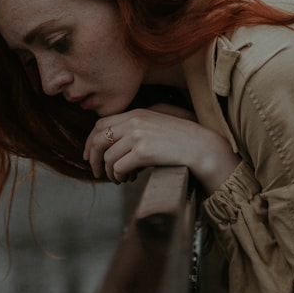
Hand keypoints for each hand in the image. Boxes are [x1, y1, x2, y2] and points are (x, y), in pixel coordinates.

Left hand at [83, 105, 239, 192]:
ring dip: (110, 172)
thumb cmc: (184, 140)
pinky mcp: (144, 151)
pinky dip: (120, 176)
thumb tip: (114, 146)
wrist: (204, 148)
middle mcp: (135, 121)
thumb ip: (137, 128)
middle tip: (98, 173)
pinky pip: (119, 167)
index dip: (91, 142)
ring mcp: (139, 135)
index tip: (89, 156)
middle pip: (99, 139)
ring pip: (108, 157)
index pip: (101, 124)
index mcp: (137, 113)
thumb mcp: (158, 125)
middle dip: (94, 159)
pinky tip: (129, 179)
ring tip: (120, 179)